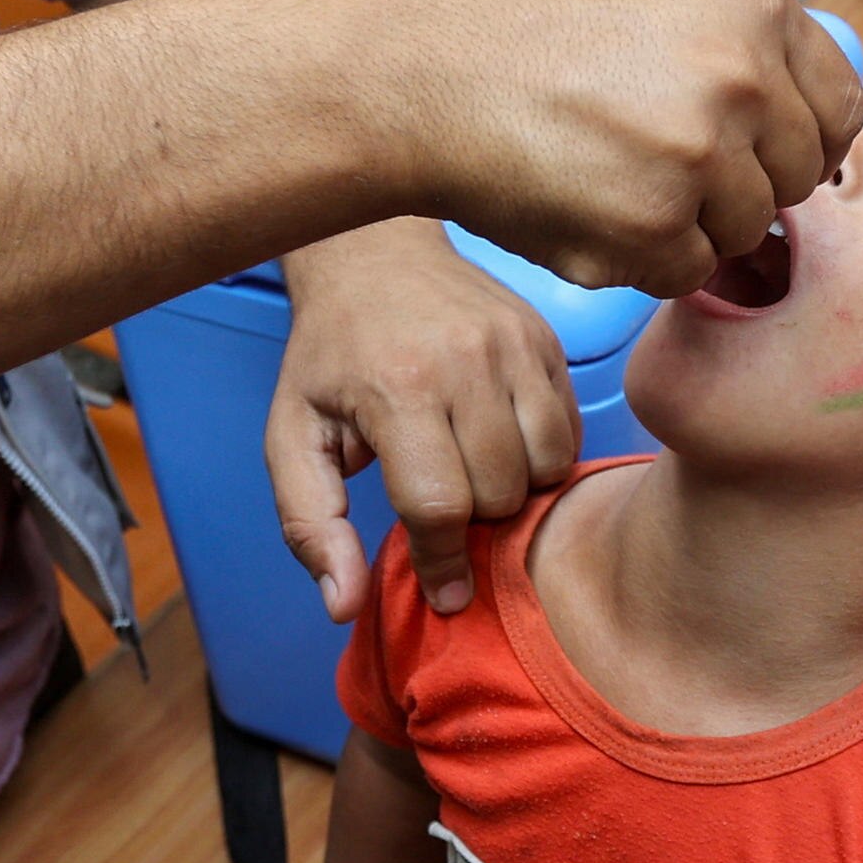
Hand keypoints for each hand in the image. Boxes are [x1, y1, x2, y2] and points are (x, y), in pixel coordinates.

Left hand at [271, 221, 581, 618]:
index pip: (439, 505)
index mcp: (399, 387)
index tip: (445, 592)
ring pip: (547, 467)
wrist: (373, 255)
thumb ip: (311, 524)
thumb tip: (344, 606)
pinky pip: (569, 432)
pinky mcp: (546, 340)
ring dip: (515, 491)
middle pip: (500, 493)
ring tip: (474, 473)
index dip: (442, 561)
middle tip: (441, 498)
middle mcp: (467, 361)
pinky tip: (501, 443)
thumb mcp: (293, 437)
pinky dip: (542, 455)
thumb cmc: (330, 357)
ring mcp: (515, 346)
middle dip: (473, 519)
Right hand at [384, 0, 862, 297]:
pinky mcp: (656, 225)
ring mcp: (705, 153)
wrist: (409, 68)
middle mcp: (745, 73)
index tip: (749, 154)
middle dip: (739, 187)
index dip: (793, 142)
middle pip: (797, 177)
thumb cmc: (511, 26)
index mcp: (754, 3)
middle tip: (652, 168)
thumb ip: (735, 44)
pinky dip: (638, 261)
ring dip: (685, 225)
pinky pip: (685, 273)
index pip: (837, 107)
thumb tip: (799, 112)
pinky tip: (579, 209)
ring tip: (601, 177)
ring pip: (743, 231)